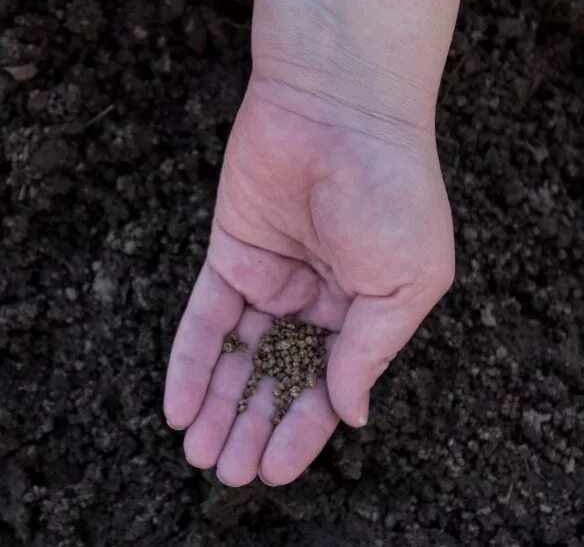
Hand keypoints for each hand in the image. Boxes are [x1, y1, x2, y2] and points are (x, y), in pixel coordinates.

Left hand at [163, 71, 454, 485]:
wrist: (340, 111)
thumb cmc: (391, 192)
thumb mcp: (404, 285)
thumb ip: (369, 352)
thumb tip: (347, 414)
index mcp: (365, 309)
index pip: (328, 384)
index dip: (301, 431)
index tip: (275, 472)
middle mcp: (316, 299)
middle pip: (277, 377)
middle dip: (251, 427)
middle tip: (226, 473)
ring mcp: (270, 276)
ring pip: (239, 355)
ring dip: (218, 405)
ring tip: (199, 453)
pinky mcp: (229, 252)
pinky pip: (206, 317)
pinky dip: (191, 361)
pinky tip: (179, 405)